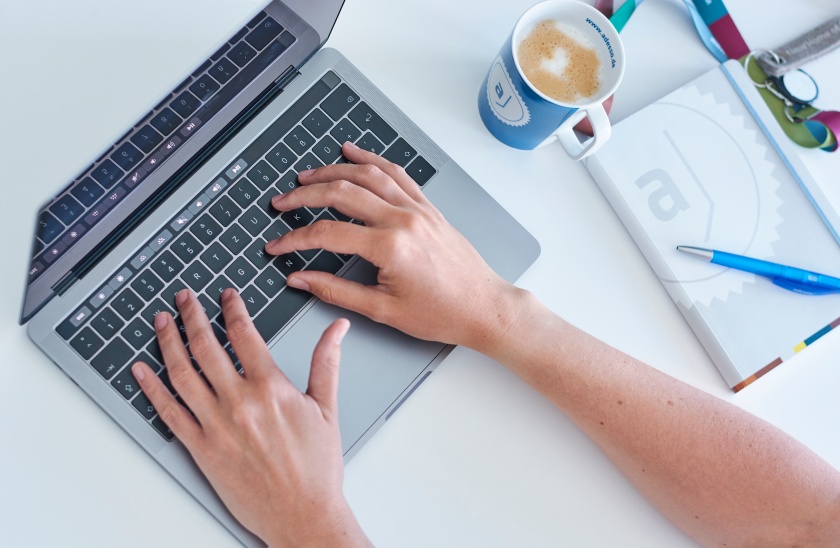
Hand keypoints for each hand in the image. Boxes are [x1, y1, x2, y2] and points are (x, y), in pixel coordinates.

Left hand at [130, 288, 368, 546]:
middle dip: (192, 316)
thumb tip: (337, 329)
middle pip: (206, 347)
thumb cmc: (317, 467)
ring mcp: (216, 426)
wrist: (303, 514)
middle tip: (184, 298)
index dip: (232, 309)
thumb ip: (326, 362)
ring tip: (161, 321)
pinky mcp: (201, 450)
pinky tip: (142, 371)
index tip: (226, 296)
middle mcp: (239, 402)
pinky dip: (152, 389)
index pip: (244, 334)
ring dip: (168, 342)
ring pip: (182, 374)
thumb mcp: (327, 409)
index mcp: (271, 389)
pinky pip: (169, 414)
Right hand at [266, 142, 525, 351]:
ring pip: (368, 175)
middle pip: (342, 193)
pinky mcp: (428, 207)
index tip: (277, 246)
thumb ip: (337, 291)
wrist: (484, 307)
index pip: (327, 234)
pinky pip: (396, 173)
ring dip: (333, 171)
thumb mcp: (384, 310)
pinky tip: (354, 154)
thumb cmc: (442, 313)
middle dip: (305, 196)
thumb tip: (301, 280)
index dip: (295, 239)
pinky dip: (372, 161)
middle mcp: (403, 219)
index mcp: (390, 247)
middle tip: (282, 202)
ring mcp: (418, 209)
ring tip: (307, 176)